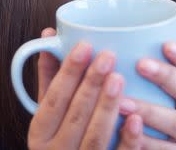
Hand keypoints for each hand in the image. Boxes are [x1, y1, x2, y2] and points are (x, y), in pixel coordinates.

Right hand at [28, 28, 144, 148]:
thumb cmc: (62, 139)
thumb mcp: (50, 113)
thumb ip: (50, 78)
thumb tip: (50, 36)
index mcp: (39, 134)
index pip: (52, 100)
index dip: (67, 72)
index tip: (85, 46)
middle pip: (74, 116)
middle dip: (91, 85)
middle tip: (108, 55)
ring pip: (94, 138)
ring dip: (106, 107)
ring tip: (119, 78)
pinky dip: (127, 140)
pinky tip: (135, 118)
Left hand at [118, 43, 175, 148]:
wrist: (147, 145)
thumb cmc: (138, 106)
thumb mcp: (141, 86)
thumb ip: (131, 65)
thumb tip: (96, 35)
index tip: (165, 44)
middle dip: (166, 76)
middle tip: (140, 64)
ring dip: (150, 112)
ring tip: (122, 104)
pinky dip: (147, 143)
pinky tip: (127, 134)